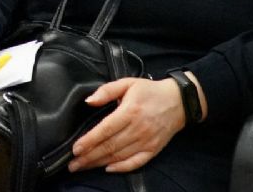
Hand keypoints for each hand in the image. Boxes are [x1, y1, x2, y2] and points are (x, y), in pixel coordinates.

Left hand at [68, 76, 188, 173]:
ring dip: (99, 163)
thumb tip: (89, 101)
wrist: (179, 101)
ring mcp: (147, 141)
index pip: (105, 130)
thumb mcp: (127, 83)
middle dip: (89, 157)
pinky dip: (122, 168)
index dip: (89, 141)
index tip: (75, 149)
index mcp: (130, 111)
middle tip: (72, 164)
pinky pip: (136, 162)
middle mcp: (138, 129)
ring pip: (119, 156)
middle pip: (109, 147)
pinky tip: (108, 169)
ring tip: (83, 167)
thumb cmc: (150, 91)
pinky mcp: (153, 150)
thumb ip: (106, 91)